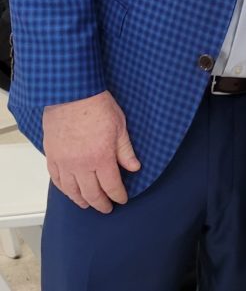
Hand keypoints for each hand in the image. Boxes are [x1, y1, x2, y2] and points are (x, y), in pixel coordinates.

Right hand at [42, 90, 140, 212]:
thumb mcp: (120, 127)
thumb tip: (134, 167)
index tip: (122, 199)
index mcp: (101, 158)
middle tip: (107, 208)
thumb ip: (126, 151)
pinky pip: (57, 180)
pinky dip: (64, 190)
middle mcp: (81, 165)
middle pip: (92, 193)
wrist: (72, 95)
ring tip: (89, 204)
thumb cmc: (97, 107)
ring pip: (72, 191)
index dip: (118, 195)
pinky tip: (70, 192)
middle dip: (101, 203)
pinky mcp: (52, 157)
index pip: (111, 185)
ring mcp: (64, 163)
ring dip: (81, 200)